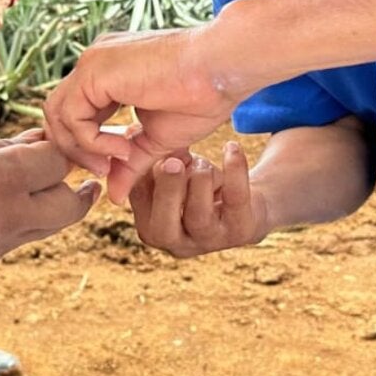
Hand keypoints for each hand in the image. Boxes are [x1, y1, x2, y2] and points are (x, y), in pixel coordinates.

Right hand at [0, 131, 98, 285]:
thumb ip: (0, 149)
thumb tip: (36, 142)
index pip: (58, 163)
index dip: (62, 151)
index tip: (56, 145)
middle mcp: (6, 217)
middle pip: (71, 206)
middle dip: (78, 189)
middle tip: (79, 178)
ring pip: (43, 229)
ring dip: (44, 209)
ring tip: (28, 191)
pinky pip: (9, 244)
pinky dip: (9, 227)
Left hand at [44, 26, 239, 202]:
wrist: (223, 67)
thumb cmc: (201, 96)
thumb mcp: (157, 138)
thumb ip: (130, 162)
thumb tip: (114, 196)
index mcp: (108, 73)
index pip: (73, 112)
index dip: (83, 145)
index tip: (110, 166)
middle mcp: (95, 62)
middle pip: (56, 113)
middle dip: (74, 149)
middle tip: (104, 170)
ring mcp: (93, 62)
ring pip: (57, 114)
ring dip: (82, 148)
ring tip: (117, 160)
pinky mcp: (95, 70)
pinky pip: (72, 116)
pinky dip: (92, 141)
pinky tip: (124, 147)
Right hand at [129, 141, 268, 257]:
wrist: (245, 204)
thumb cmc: (196, 184)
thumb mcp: (169, 170)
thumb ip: (148, 155)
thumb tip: (131, 132)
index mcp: (151, 230)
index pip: (137, 203)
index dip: (143, 171)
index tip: (155, 147)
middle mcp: (178, 244)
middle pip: (162, 226)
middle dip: (166, 190)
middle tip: (173, 162)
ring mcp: (211, 241)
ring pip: (199, 214)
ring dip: (200, 176)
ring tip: (203, 164)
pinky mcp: (242, 230)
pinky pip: (236, 198)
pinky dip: (233, 169)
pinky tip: (231, 147)